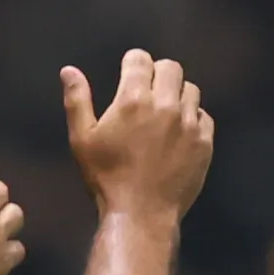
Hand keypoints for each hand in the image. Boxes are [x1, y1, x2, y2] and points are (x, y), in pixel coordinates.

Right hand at [64, 48, 212, 221]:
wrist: (140, 214)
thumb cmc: (106, 177)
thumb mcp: (82, 139)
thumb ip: (77, 101)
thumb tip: (69, 70)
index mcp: (133, 99)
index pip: (140, 59)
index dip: (133, 63)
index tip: (130, 72)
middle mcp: (165, 105)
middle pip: (171, 68)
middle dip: (158, 73)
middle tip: (148, 90)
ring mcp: (189, 124)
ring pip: (190, 90)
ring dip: (177, 95)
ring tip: (165, 113)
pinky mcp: (204, 143)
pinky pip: (204, 117)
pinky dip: (193, 119)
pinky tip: (180, 133)